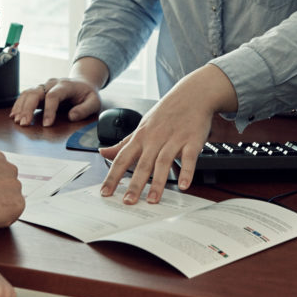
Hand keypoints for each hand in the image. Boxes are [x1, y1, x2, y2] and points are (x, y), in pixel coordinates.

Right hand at [9, 79, 100, 126]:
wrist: (83, 83)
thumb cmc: (87, 94)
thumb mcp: (94, 102)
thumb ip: (85, 109)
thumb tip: (72, 116)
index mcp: (66, 85)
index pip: (53, 96)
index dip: (49, 110)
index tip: (46, 124)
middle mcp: (52, 84)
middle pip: (36, 92)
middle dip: (28, 108)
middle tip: (24, 123)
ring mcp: (44, 86)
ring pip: (28, 93)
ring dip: (21, 106)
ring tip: (17, 120)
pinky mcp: (39, 92)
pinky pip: (26, 96)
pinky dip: (19, 105)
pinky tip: (15, 114)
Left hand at [99, 65, 237, 203]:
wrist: (193, 94)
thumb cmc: (166, 112)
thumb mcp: (142, 126)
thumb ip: (124, 143)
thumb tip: (104, 153)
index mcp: (141, 136)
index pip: (123, 158)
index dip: (113, 176)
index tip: (106, 192)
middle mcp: (155, 138)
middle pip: (142, 164)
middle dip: (134, 184)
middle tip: (128, 202)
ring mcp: (174, 139)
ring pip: (163, 162)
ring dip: (158, 183)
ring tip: (152, 200)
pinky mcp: (192, 140)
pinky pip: (190, 158)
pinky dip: (187, 172)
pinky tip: (184, 186)